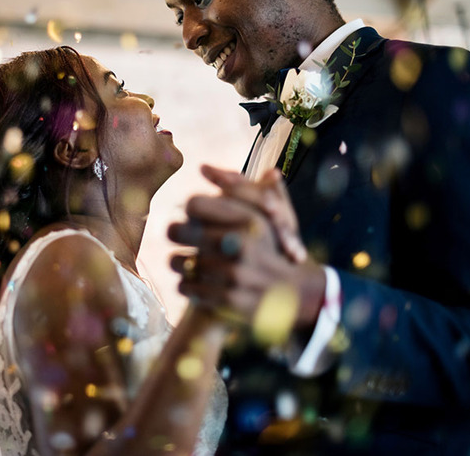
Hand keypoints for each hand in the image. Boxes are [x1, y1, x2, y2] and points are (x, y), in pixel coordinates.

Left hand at [168, 167, 324, 326]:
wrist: (294, 295)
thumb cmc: (274, 246)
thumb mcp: (267, 212)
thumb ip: (239, 186)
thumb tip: (205, 167)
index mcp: (247, 221)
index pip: (194, 204)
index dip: (190, 209)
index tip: (191, 215)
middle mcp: (239, 247)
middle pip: (177, 230)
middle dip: (176, 232)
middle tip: (175, 234)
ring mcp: (232, 276)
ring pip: (178, 261)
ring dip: (176, 261)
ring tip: (180, 260)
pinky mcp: (226, 301)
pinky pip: (186, 287)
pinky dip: (184, 285)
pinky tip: (189, 282)